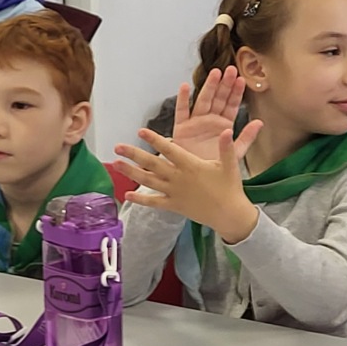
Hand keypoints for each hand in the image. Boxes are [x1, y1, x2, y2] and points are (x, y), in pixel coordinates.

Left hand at [116, 127, 262, 241]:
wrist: (229, 215)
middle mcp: (179, 178)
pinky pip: (154, 202)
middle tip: (118, 147)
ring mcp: (174, 193)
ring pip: (148, 182)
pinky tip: (127, 195)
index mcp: (191, 166)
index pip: (169, 150)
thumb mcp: (230, 165)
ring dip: (131, 173)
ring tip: (116, 164)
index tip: (140, 131)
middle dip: (134, 155)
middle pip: (152, 165)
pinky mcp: (174, 206)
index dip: (154, 140)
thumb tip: (227, 130)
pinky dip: (140, 200)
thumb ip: (226, 147)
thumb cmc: (230, 188)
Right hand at [171, 67, 251, 160]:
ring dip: (209, 87)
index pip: (232, 105)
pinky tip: (185, 87)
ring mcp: (196, 123)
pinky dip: (183, 99)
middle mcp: (210, 121)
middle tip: (230, 70)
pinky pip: (182, 112)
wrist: (196, 181)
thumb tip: (260, 122)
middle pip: (218, 99)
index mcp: (224, 125)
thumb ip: (247, 137)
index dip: (236, 92)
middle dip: (225, 84)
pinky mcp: (181, 128)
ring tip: (215, 73)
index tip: (241, 79)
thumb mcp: (235, 153)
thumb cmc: (214, 166)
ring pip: (203, 100)